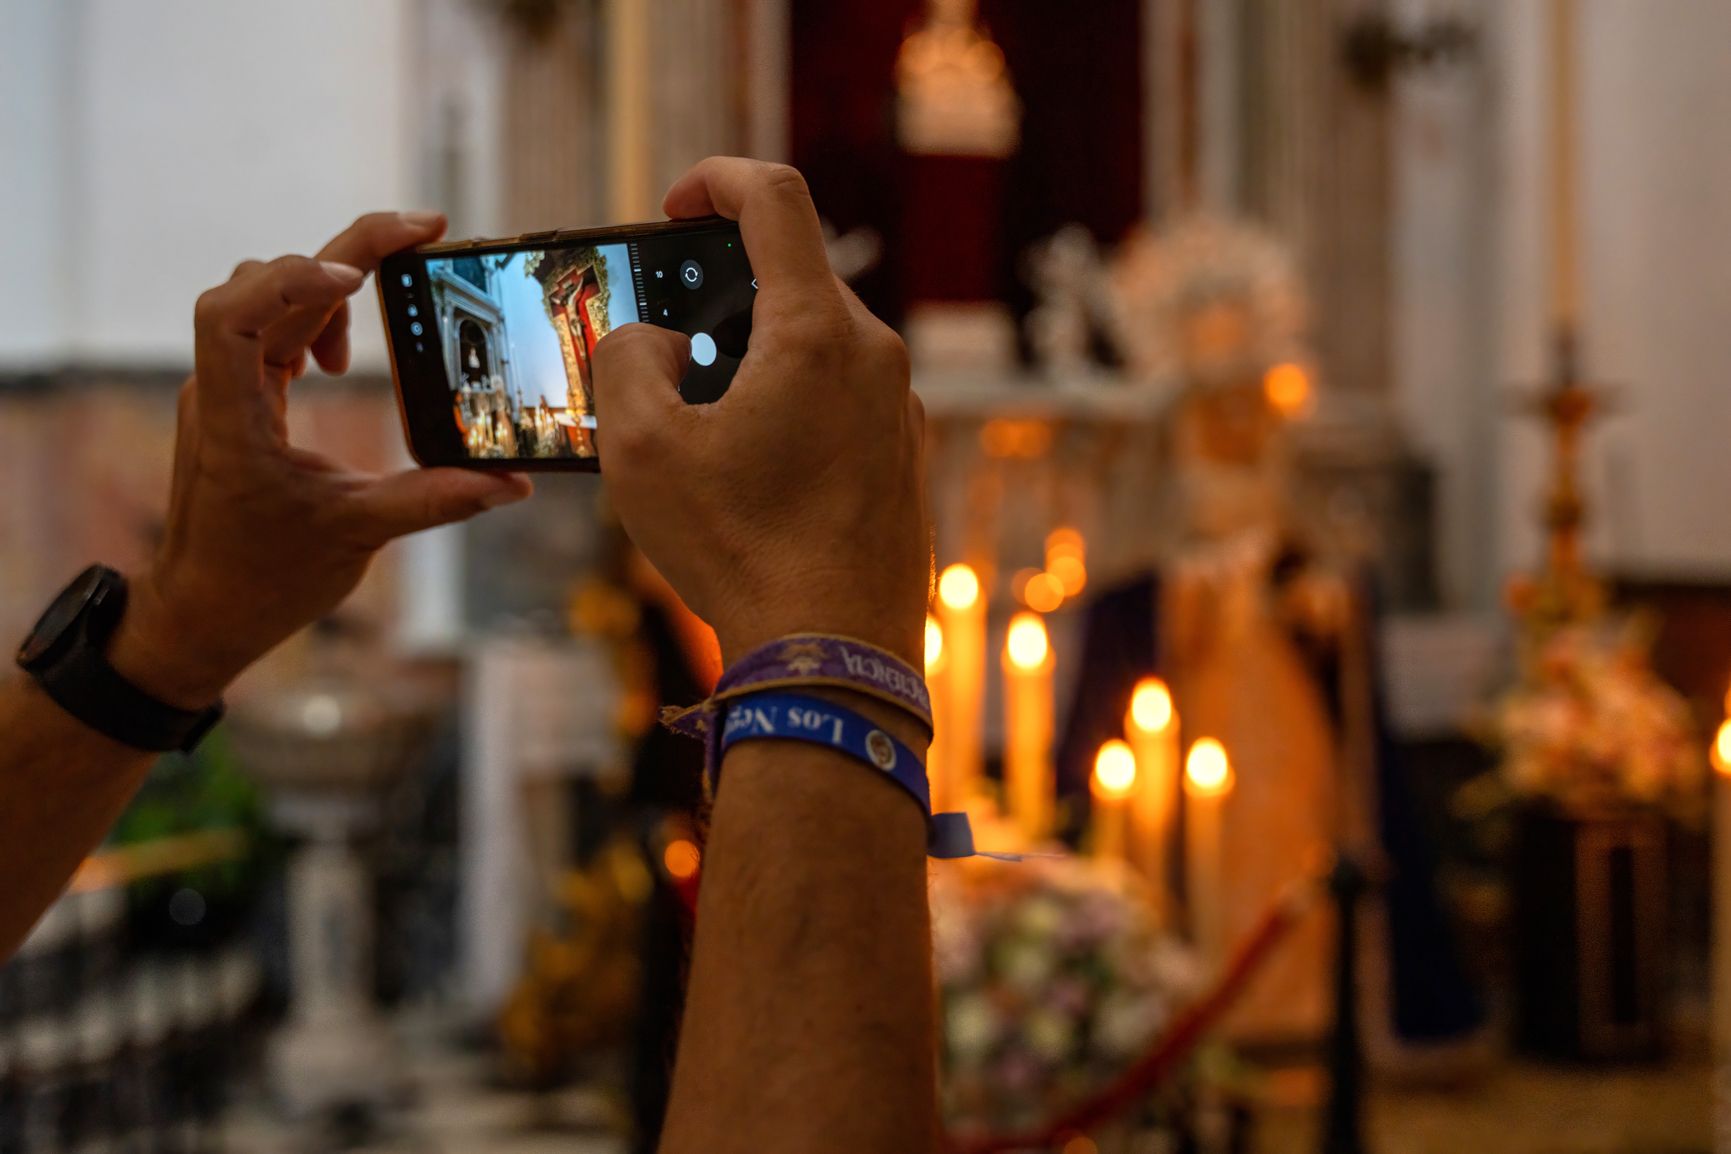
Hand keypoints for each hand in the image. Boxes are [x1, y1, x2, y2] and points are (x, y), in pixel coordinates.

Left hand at [108, 213, 531, 707]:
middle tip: (422, 230)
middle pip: (265, 285)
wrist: (205, 613)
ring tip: (379, 309)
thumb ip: (434, 502)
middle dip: (344, 251)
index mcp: (230, 418)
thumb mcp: (356, 538)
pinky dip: (313, 318)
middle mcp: (218, 390)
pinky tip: (343, 357)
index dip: (292, 282)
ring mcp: (225, 391)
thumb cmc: (263, 580)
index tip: (357, 280)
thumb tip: (511, 485)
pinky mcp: (241, 400)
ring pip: (266, 298)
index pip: (234, 315)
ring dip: (324, 287)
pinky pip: (269, 329)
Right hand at [591, 159, 928, 666]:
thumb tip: (656, 343)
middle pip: (794, 278)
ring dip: (755, 356)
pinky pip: (843, 398)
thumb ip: (626, 360)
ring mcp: (901, 409)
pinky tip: (751, 468)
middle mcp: (876, 357)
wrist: (833, 655)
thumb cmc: (741, 552)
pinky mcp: (905, 456)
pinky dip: (791, 402)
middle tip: (668, 344)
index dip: (715, 179)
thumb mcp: (640, 449)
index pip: (775, 198)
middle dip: (723, 293)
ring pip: (818, 344)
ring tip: (703, 422)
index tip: (676, 207)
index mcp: (818, 332)